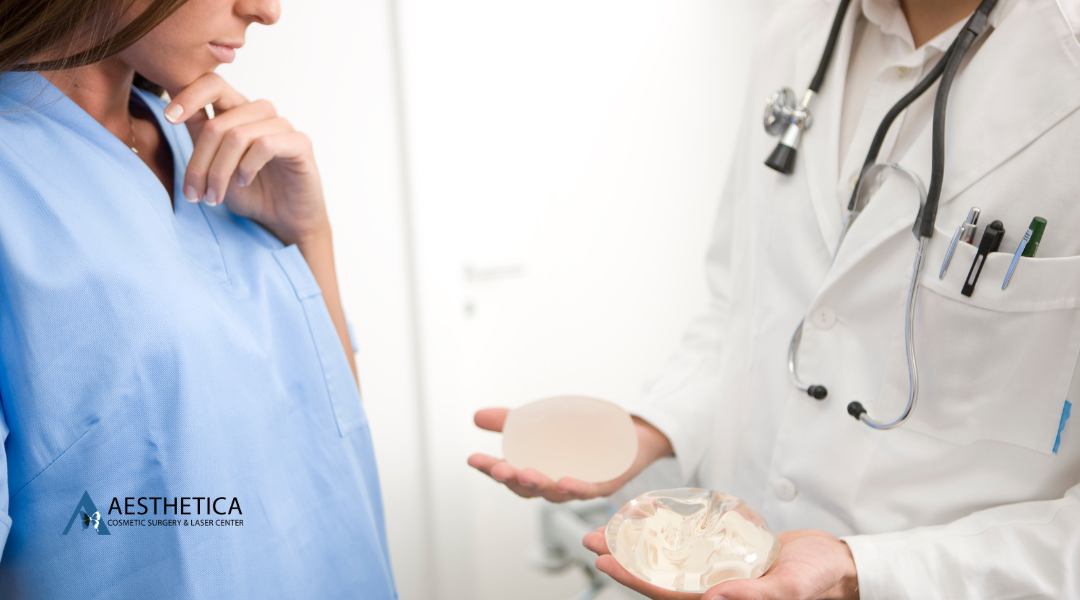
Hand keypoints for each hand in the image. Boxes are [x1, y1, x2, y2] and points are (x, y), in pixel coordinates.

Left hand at [164, 72, 326, 245]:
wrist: (285, 220)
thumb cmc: (250, 192)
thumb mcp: (214, 163)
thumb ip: (199, 136)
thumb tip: (172, 109)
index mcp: (238, 111)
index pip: (213, 84)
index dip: (189, 95)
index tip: (169, 118)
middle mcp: (260, 113)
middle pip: (219, 123)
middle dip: (199, 163)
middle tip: (193, 194)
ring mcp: (282, 126)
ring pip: (238, 136)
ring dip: (220, 171)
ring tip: (214, 196)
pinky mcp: (300, 143)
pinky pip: (265, 145)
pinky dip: (248, 166)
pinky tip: (244, 182)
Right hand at [467, 408, 672, 502]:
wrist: (628, 434)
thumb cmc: (580, 435)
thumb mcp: (541, 423)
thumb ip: (510, 422)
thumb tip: (475, 417)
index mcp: (537, 472)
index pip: (508, 475)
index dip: (489, 469)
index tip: (472, 459)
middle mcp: (555, 484)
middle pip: (529, 489)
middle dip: (512, 480)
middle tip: (498, 470)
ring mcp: (579, 486)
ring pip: (556, 492)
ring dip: (540, 485)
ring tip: (526, 473)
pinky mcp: (605, 483)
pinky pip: (590, 490)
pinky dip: (577, 488)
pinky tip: (565, 482)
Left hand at [583, 527, 859, 599]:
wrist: (839, 564)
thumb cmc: (820, 580)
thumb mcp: (791, 588)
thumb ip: (755, 596)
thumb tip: (713, 598)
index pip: (667, 592)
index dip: (633, 577)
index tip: (604, 560)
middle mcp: (713, 588)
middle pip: (657, 574)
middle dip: (623, 558)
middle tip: (589, 540)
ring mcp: (717, 570)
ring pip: (667, 558)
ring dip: (638, 543)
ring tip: (607, 529)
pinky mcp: (725, 553)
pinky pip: (688, 543)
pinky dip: (665, 532)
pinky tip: (646, 519)